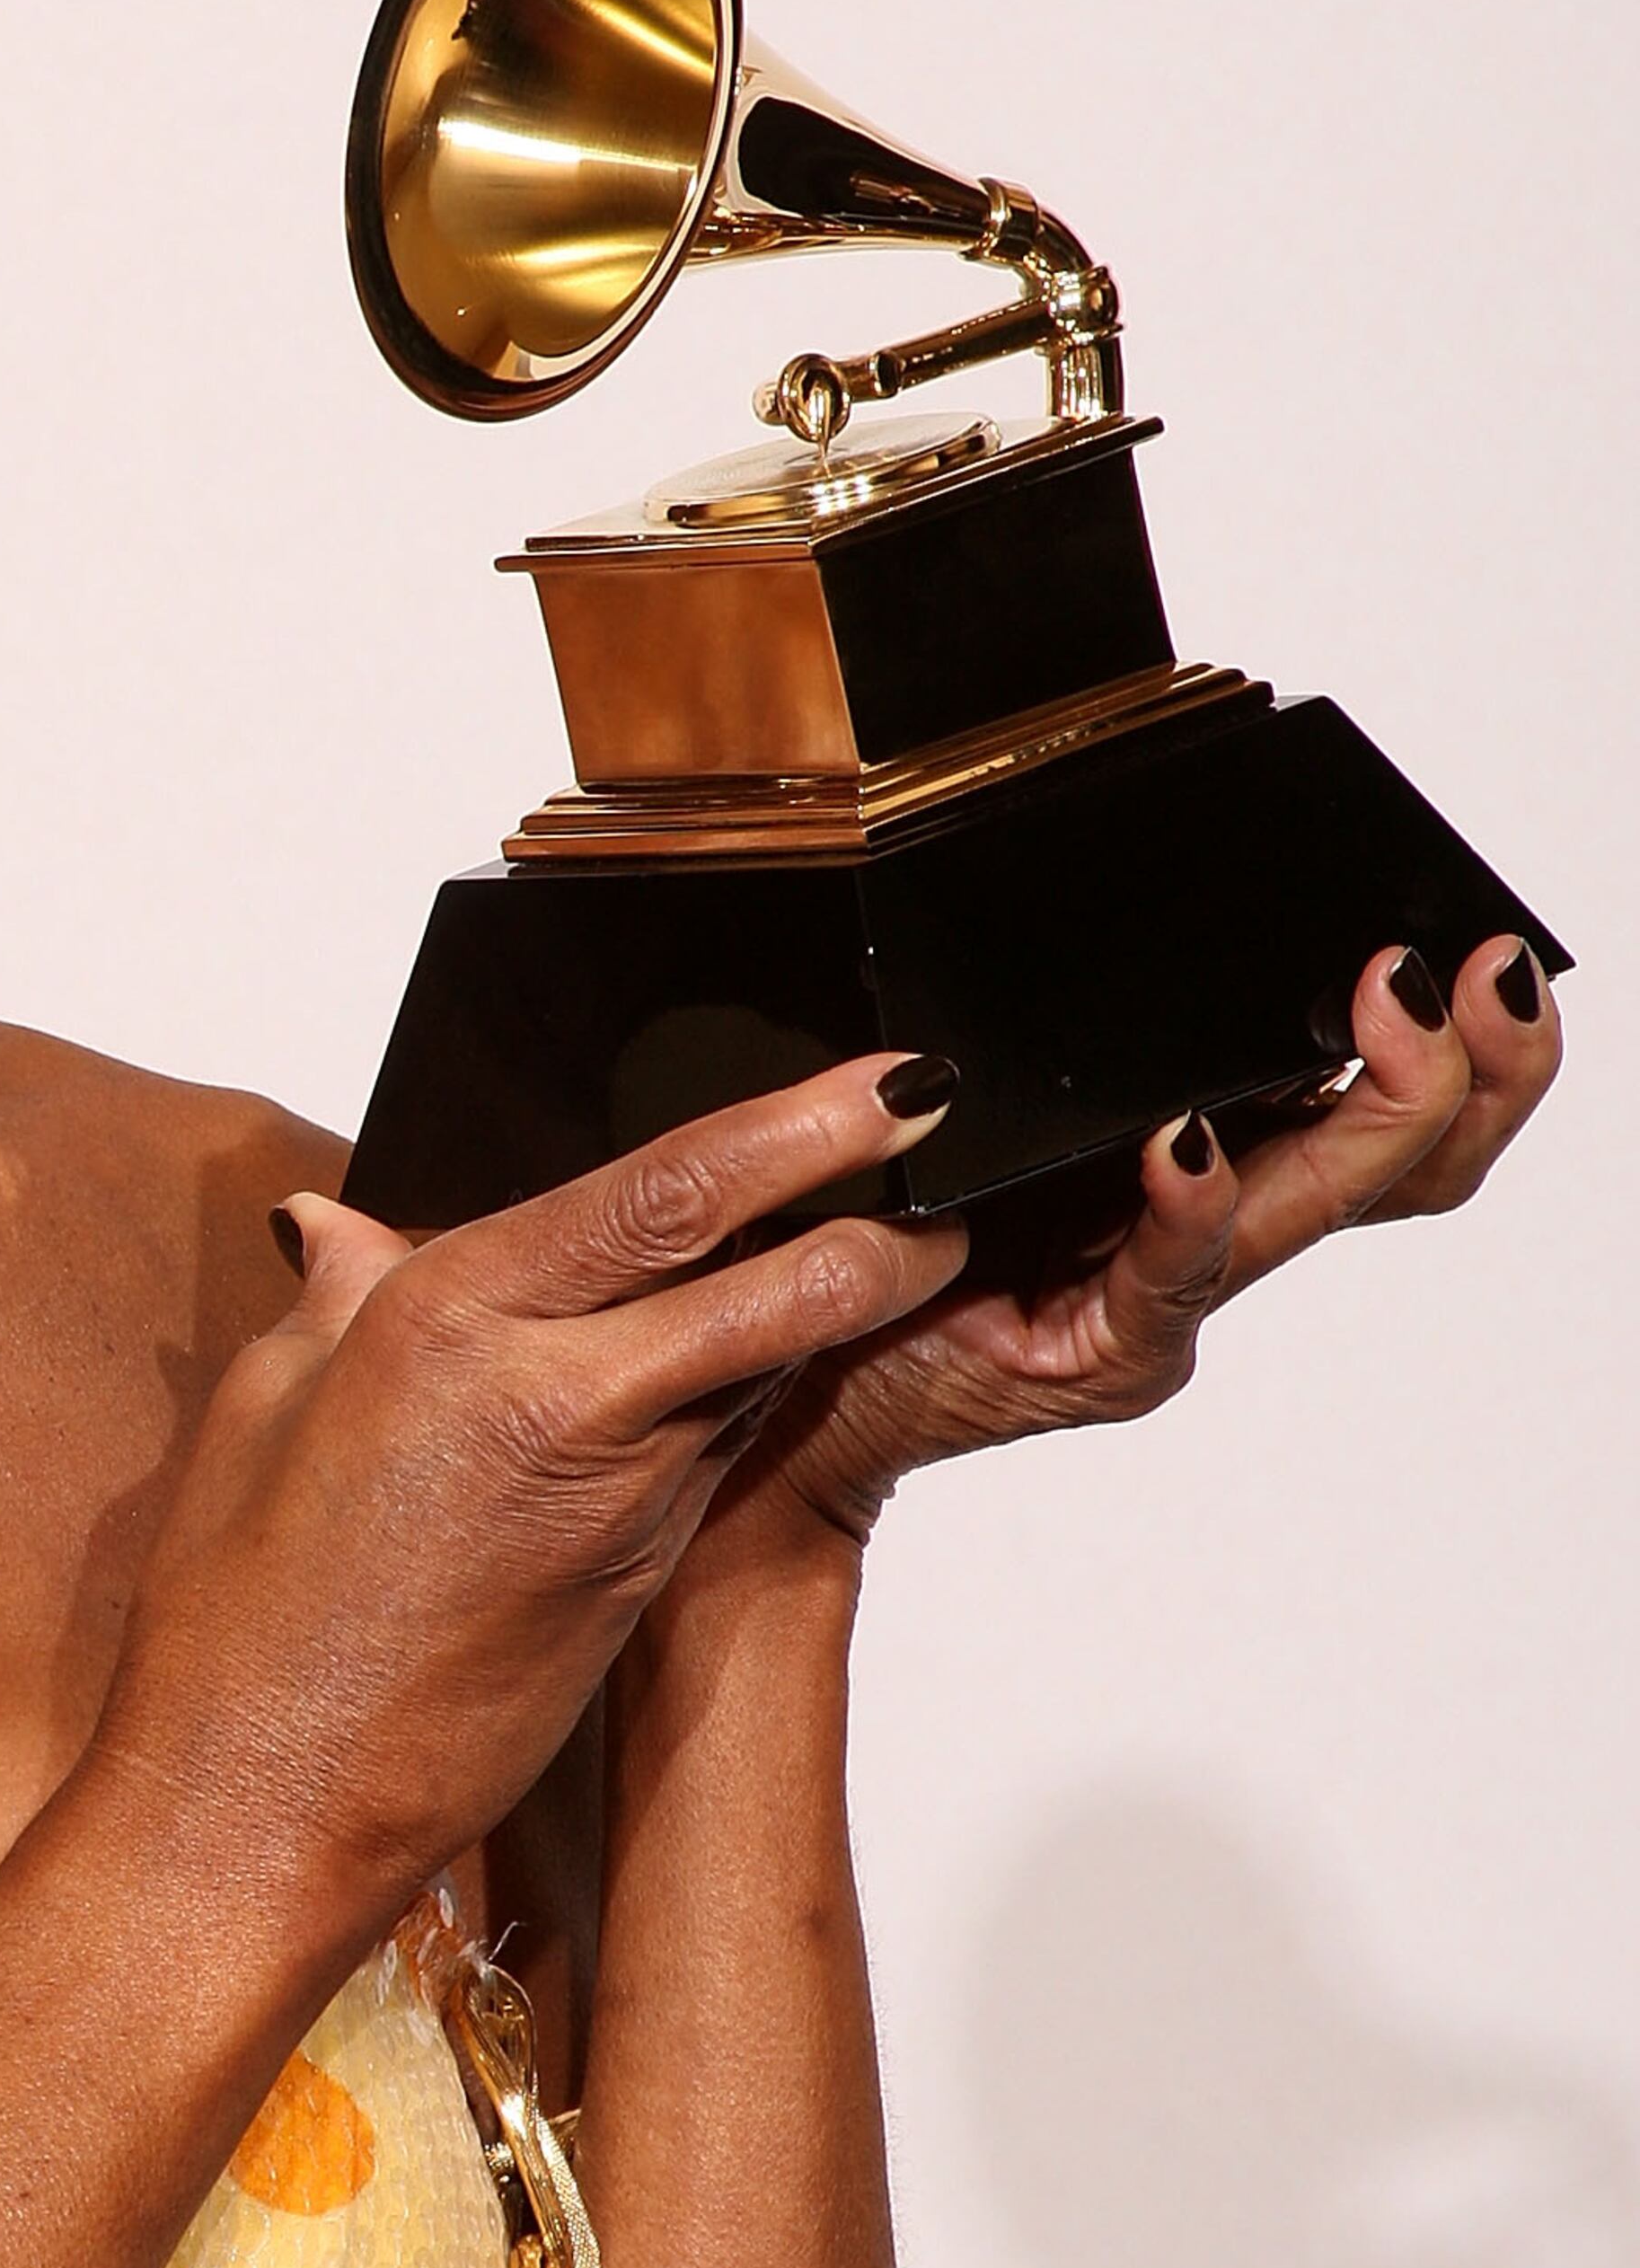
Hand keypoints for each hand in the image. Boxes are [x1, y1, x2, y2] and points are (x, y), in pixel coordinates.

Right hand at [89, 1058, 962, 1959]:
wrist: (266, 1806)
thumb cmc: (238, 1620)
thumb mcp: (262, 1414)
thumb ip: (339, 1305)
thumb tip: (345, 1231)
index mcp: (446, 1321)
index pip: (664, 1190)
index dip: (797, 1127)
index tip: (888, 1084)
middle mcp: (551, 1394)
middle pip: (768, 1275)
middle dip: (881, 1216)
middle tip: (946, 1159)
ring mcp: (613, 1492)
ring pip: (756, 1364)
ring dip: (826, 1306)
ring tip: (893, 1243)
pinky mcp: (638, 1570)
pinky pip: (710, 1445)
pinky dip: (747, 1389)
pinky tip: (758, 1358)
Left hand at [726, 935, 1561, 1551]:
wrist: (781, 1365)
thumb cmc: (876, 1217)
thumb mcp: (992, 1093)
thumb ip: (1077, 1034)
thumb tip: (1143, 902)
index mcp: (1202, 1150)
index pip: (1364, 1100)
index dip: (1450, 1042)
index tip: (1485, 953)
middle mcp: (1205, 1224)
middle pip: (1385, 1165)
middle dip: (1459, 1071)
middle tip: (1487, 978)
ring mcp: (1158, 1297)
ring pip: (1306, 1210)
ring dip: (1369, 1118)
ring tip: (1395, 1022)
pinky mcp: (1092, 1355)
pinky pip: (1160, 1278)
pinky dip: (1187, 1208)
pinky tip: (1190, 1146)